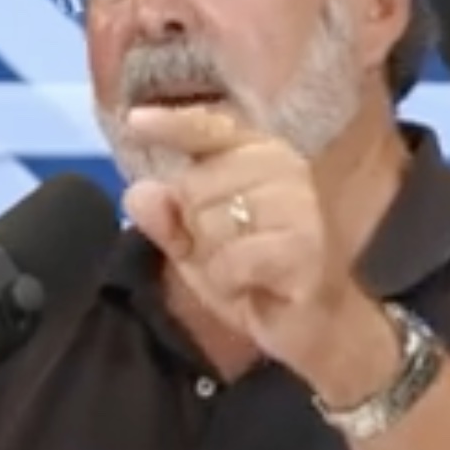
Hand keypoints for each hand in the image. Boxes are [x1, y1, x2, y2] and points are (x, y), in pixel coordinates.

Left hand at [120, 106, 396, 401]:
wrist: (313, 329)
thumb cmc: (256, 278)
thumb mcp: (198, 250)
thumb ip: (167, 219)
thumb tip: (138, 191)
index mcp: (259, 155)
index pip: (209, 130)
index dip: (172, 125)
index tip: (136, 120)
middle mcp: (284, 167)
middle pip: (196, 184)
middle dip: (196, 228)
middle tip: (230, 252)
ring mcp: (299, 203)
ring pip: (212, 222)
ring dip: (215, 260)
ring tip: (246, 271)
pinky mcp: (305, 244)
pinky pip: (232, 260)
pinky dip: (231, 283)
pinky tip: (255, 288)